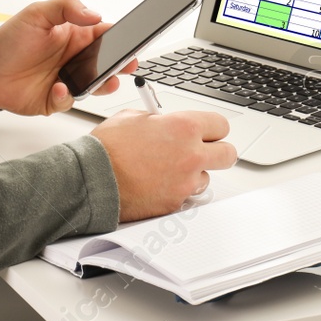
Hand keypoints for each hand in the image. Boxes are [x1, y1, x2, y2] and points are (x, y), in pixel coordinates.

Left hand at [0, 0, 135, 114]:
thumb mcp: (37, 13)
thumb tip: (94, 14)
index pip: (105, 35)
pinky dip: (68, 95)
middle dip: (121, 64)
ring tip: (108, 81)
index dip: (120, 38)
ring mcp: (67, 80)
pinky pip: (70, 100)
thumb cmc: (10, 40)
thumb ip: (67, 7)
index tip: (130, 40)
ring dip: (104, 84)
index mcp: (75, 36)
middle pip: (107, 62)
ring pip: (95, 85)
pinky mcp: (56, 99)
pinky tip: (59, 86)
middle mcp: (75, 59)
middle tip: (128, 64)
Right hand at [90, 109, 237, 221]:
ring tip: (169, 170)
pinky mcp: (175, 203)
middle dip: (217, 152)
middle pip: (228, 154)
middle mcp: (191, 154)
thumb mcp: (133, 117)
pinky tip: (158, 184)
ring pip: (206, 177)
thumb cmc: (107, 148)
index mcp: (184, 126)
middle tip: (203, 151)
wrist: (92, 179)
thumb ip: (159, 120)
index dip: (212, 128)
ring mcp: (185, 182)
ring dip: (193, 173)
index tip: (207, 131)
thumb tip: (164, 123)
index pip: (221, 125)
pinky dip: (176, 191)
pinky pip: (186, 196)